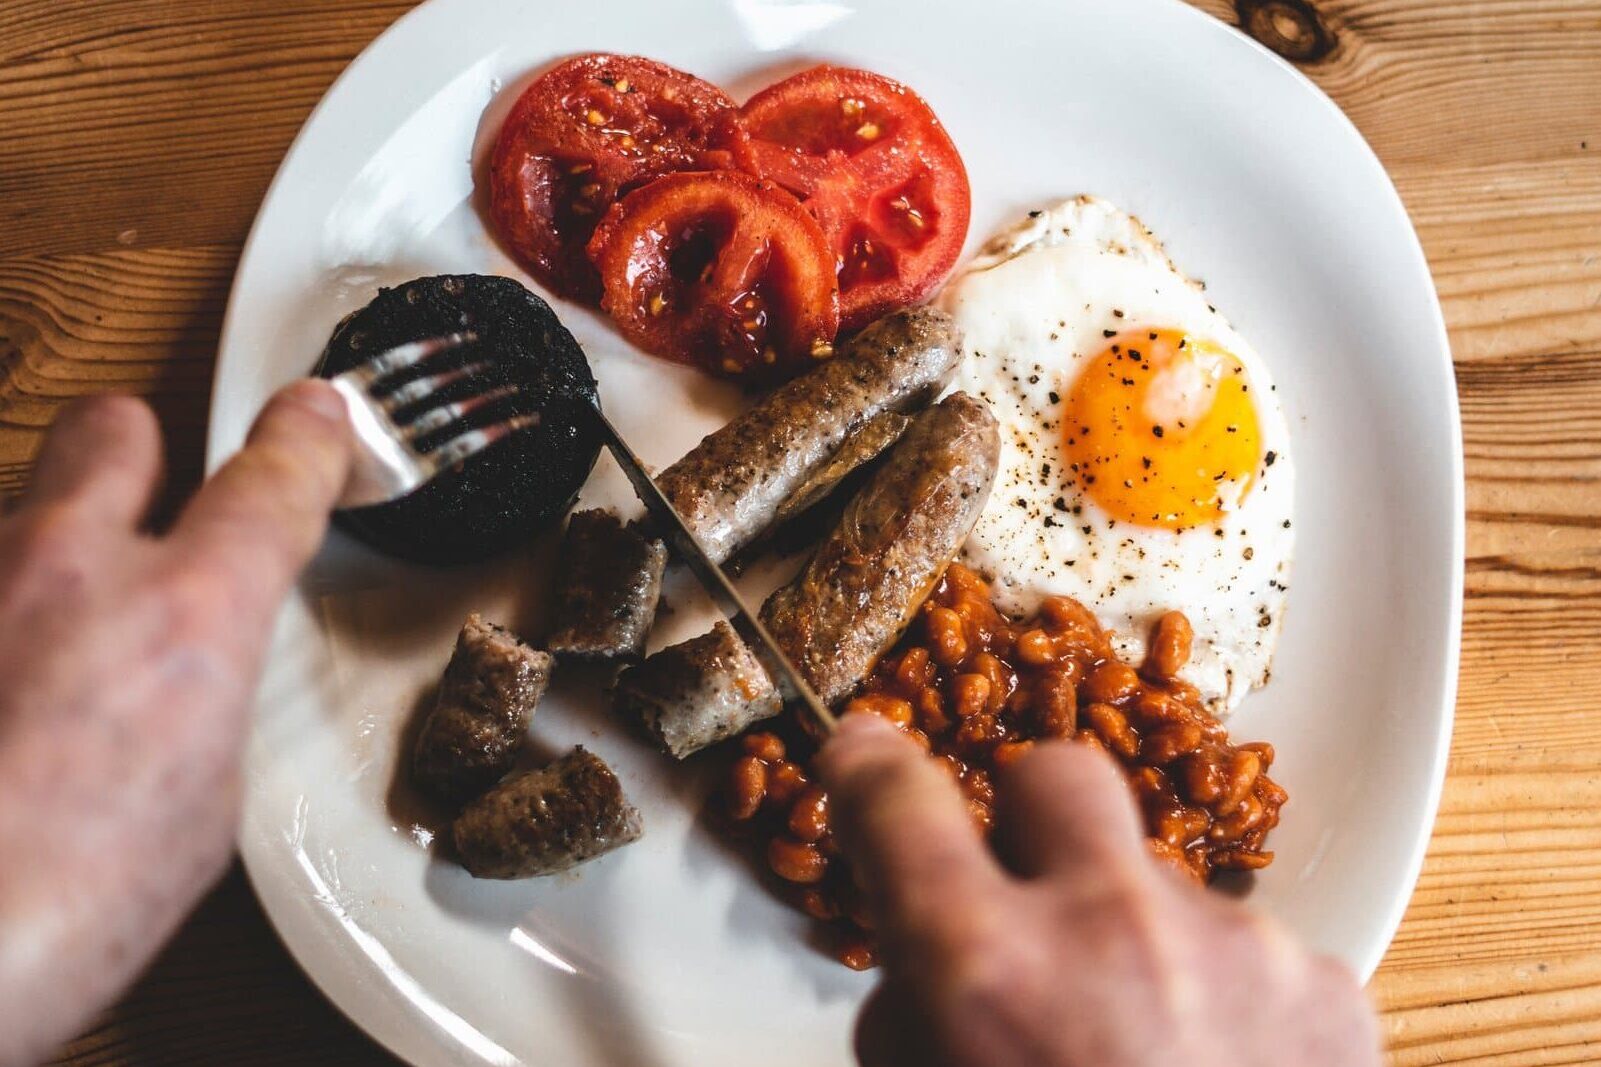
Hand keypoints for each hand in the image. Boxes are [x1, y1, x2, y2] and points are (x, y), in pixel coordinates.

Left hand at [0, 383, 351, 1066]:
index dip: (306, 440)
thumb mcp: (205, 807)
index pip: (272, 476)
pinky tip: (0, 688)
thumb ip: (205, 700)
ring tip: (46, 637)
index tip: (311, 422)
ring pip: (18, 503)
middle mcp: (64, 570)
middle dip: (140, 450)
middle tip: (151, 500)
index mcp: (185, 616)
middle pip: (116, 426)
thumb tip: (187, 684)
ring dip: (45, 549)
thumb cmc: (54, 911)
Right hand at [817, 714, 1381, 1066]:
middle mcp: (1116, 932)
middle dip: (1029, 815)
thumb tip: (926, 977)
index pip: (899, 807)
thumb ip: (922, 1028)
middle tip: (1024, 887)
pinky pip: (1251, 950)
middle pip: (1057, 775)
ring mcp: (1235, 950)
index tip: (866, 751)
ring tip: (1148, 1054)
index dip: (870, 768)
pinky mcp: (1326, 988)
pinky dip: (1225, 996)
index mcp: (993, 976)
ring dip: (1139, 938)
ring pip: (1161, 881)